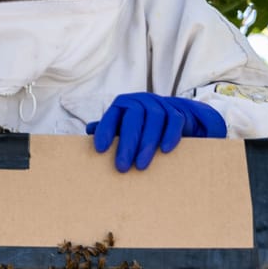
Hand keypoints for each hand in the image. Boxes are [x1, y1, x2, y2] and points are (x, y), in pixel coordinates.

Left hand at [87, 93, 226, 171]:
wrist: (175, 114)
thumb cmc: (143, 125)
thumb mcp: (125, 126)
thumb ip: (110, 128)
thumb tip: (89, 129)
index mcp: (124, 105)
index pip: (112, 115)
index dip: (105, 130)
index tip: (100, 150)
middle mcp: (141, 101)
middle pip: (134, 117)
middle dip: (127, 143)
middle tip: (122, 167)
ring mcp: (160, 104)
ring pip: (154, 118)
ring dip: (147, 143)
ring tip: (141, 166)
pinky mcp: (177, 111)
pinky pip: (174, 120)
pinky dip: (170, 135)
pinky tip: (165, 150)